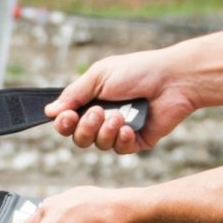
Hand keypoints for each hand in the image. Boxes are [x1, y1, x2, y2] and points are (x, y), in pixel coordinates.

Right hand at [50, 52, 195, 153]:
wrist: (173, 80)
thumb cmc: (138, 71)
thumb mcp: (99, 76)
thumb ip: (74, 94)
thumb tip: (50, 110)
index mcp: (92, 99)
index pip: (67, 121)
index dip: (64, 123)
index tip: (68, 116)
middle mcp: (103, 116)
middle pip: (78, 138)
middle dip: (85, 128)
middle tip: (98, 112)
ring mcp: (119, 130)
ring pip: (97, 145)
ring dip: (105, 132)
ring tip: (120, 116)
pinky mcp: (136, 141)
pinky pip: (119, 150)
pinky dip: (121, 140)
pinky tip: (129, 128)